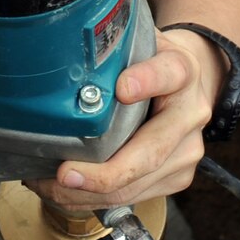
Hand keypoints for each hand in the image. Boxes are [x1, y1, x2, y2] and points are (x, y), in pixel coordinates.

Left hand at [29, 28, 222, 210]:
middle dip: (104, 172)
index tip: (123, 89)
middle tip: (64, 174)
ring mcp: (187, 151)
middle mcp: (190, 114)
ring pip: (137, 184)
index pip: (168, 73)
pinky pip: (133, 196)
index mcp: (181, 71)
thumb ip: (110, 44)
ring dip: (88, 193)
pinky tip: (64, 192)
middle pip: (150, 152)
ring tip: (48, 186)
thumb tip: (57, 44)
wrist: (191, 83)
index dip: (146, 81)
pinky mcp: (177, 177)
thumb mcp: (138, 40)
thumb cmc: (152, 61)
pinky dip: (94, 199)